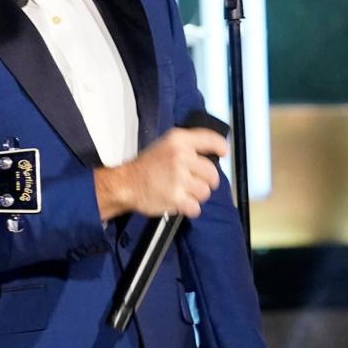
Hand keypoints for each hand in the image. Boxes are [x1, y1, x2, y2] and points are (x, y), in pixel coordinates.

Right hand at [93, 127, 227, 220]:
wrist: (125, 183)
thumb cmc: (146, 166)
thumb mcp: (166, 145)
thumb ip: (189, 146)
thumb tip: (216, 151)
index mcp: (178, 141)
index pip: (211, 139)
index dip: (220, 147)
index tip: (222, 153)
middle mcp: (180, 157)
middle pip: (212, 173)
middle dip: (205, 181)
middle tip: (192, 182)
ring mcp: (179, 178)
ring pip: (205, 192)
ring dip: (195, 195)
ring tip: (181, 191)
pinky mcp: (176, 197)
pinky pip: (196, 207)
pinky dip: (188, 208)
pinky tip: (178, 201)